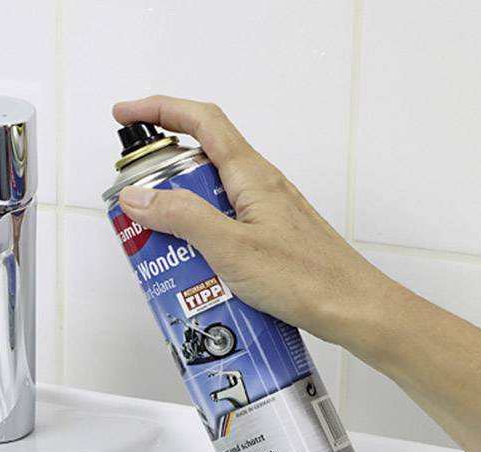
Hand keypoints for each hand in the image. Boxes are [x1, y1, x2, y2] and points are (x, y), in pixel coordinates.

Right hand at [112, 95, 399, 349]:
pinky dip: (196, 238)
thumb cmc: (307, 279)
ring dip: (176, 214)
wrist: (354, 310)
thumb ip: (182, 217)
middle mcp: (257, 186)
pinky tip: (190, 267)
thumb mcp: (230, 248)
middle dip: (159, 176)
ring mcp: (263, 212)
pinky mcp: (266, 238)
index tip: (125, 116)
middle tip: (133, 202)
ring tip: (157, 244)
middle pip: (198, 160)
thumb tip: (137, 196)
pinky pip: (220, 225)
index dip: (159, 111)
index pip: (200, 122)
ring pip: (207, 197)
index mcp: (250, 176)